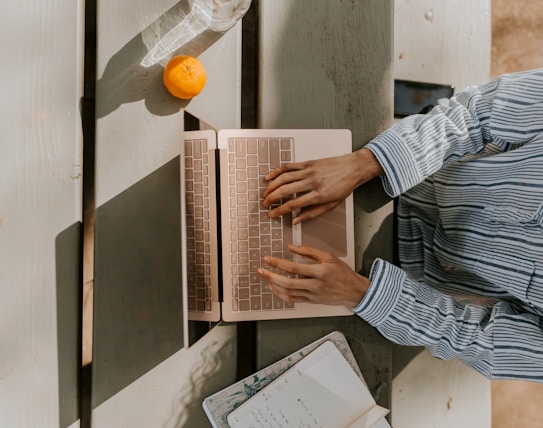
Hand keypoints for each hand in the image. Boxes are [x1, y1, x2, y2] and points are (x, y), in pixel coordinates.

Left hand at [256, 244, 369, 307]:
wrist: (353, 291)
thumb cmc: (342, 272)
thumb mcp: (328, 256)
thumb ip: (309, 251)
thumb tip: (291, 247)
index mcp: (320, 271)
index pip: (293, 268)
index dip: (277, 263)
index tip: (267, 259)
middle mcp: (315, 285)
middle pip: (287, 282)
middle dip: (270, 276)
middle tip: (260, 270)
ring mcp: (313, 295)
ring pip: (288, 293)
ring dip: (274, 285)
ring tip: (265, 278)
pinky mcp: (311, 301)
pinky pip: (293, 300)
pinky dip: (281, 295)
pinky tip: (275, 288)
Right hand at [262, 148, 382, 223]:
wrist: (353, 168)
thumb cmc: (344, 186)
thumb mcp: (332, 205)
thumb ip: (312, 213)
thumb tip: (296, 220)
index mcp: (318, 195)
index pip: (293, 205)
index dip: (280, 211)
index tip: (272, 214)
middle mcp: (312, 182)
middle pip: (285, 191)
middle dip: (272, 199)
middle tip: (266, 205)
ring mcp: (308, 171)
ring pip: (284, 178)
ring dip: (271, 186)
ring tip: (265, 193)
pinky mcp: (307, 163)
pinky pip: (288, 166)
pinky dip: (277, 171)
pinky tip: (270, 177)